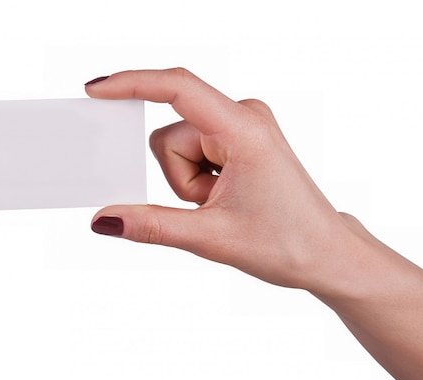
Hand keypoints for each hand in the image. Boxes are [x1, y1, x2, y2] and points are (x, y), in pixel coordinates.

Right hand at [86, 68, 355, 292]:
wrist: (326, 253)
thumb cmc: (288, 241)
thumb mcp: (210, 236)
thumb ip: (151, 224)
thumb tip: (105, 219)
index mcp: (243, 129)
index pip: (177, 88)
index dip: (132, 84)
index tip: (97, 89)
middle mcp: (243, 117)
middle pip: (170, 136)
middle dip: (178, 178)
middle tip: (210, 205)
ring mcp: (241, 127)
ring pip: (178, 148)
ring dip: (188, 183)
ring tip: (221, 204)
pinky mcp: (238, 139)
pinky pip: (193, 152)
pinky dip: (197, 180)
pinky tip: (224, 198)